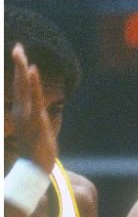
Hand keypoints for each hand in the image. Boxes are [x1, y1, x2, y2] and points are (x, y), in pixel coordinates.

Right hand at [8, 44, 56, 172]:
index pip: (21, 88)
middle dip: (19, 64)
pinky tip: (32, 71)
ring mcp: (27, 114)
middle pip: (20, 83)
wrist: (34, 169)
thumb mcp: (37, 131)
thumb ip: (37, 119)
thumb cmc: (37, 151)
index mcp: (22, 112)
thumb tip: (41, 113)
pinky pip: (34, 98)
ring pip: (25, 88)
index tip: (20, 54)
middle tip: (17, 46)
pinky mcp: (35, 120)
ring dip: (23, 69)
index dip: (20, 71)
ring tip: (21, 53)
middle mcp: (22, 110)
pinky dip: (32, 84)